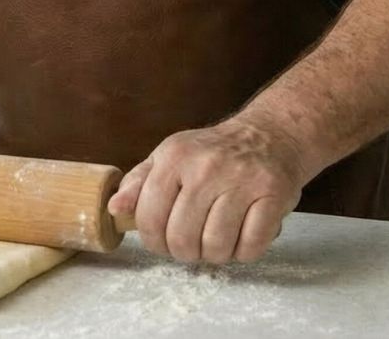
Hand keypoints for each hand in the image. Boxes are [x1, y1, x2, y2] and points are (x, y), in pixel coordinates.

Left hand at [107, 116, 306, 264]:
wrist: (269, 135)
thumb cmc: (212, 153)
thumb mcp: (169, 156)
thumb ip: (138, 182)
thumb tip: (114, 209)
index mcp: (175, 157)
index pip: (149, 216)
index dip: (152, 240)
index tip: (162, 241)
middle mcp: (207, 167)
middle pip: (182, 238)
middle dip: (184, 251)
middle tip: (191, 243)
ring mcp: (242, 181)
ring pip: (216, 247)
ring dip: (215, 254)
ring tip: (217, 238)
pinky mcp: (273, 195)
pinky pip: (250, 247)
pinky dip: (243, 252)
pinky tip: (241, 236)